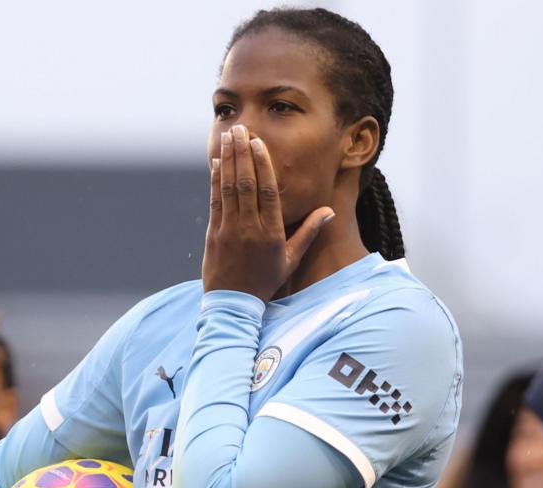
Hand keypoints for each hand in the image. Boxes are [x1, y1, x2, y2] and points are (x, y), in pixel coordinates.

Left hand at [203, 124, 334, 299]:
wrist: (233, 304)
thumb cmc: (266, 281)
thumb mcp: (291, 259)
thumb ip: (309, 232)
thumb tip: (328, 211)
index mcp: (272, 233)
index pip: (268, 191)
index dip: (263, 165)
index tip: (259, 143)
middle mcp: (250, 228)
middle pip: (246, 184)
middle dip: (243, 153)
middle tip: (241, 129)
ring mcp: (229, 230)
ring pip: (229, 188)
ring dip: (228, 160)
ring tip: (229, 137)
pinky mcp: (214, 234)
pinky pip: (215, 201)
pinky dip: (215, 180)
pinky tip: (216, 162)